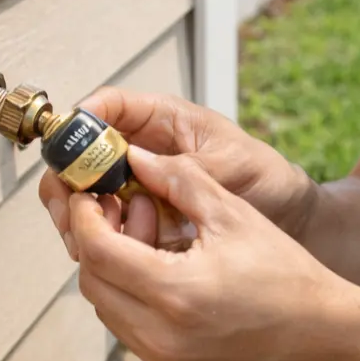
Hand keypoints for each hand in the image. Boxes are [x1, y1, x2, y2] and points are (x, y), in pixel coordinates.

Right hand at [38, 87, 315, 244]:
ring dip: (79, 212)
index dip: (81, 121)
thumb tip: (139, 162)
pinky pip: (111, 224)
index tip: (68, 144)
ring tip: (85, 235)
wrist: (291, 220)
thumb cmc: (268, 178)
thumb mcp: (234, 165)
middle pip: (84, 154)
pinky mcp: (146, 220)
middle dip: (69, 177)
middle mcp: (145, 151)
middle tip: (70, 205)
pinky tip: (103, 253)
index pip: (109, 107)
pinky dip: (101, 238)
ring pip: (90, 193)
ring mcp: (142, 187)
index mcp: (165, 122)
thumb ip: (190, 165)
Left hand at [66, 147, 353, 360]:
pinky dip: (133, 297)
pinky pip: (131, 330)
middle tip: (125, 208)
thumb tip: (137, 157)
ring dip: (115, 270)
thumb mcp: (235, 215)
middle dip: (98, 240)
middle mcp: (161, 337)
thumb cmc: (289, 275)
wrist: (327, 337)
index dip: (84, 216)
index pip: (97, 250)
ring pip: (108, 309)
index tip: (89, 192)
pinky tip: (166, 271)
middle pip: (93, 282)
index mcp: (175, 293)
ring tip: (154, 237)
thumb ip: (181, 180)